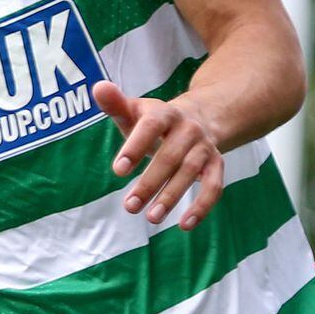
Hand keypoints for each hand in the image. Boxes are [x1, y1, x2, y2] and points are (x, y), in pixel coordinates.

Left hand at [93, 80, 223, 230]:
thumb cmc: (154, 122)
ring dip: (171, 197)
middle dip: (150, 183)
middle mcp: (188, 129)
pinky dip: (202, 206)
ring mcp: (204, 147)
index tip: (118, 171)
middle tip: (129, 206)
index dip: (135, 147)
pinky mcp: (216, 164)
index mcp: (165, 113)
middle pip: (170, 156)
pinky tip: (185, 225)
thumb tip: (98, 87)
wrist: (197, 118)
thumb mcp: (135, 112)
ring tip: (151, 218)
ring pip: (190, 172)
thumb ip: (116, 105)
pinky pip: (214, 186)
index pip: (150, 127)